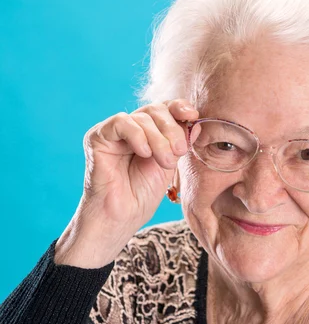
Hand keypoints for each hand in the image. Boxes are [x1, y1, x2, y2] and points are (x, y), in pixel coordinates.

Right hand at [54, 99, 198, 266]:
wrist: (121, 216)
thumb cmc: (142, 195)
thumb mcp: (169, 164)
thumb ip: (180, 141)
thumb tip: (197, 120)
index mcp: (148, 133)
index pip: (164, 109)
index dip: (179, 107)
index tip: (193, 116)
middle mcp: (130, 129)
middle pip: (155, 109)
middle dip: (172, 129)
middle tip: (178, 152)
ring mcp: (113, 132)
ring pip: (141, 117)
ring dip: (158, 139)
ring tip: (164, 162)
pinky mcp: (97, 137)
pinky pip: (121, 123)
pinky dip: (137, 135)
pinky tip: (144, 153)